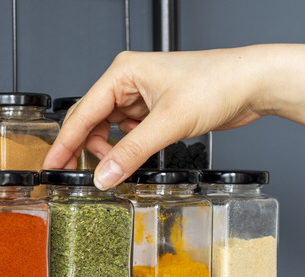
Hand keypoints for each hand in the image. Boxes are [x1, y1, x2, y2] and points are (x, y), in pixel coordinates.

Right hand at [43, 47, 268, 188]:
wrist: (252, 83)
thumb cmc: (216, 83)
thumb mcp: (168, 122)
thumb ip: (132, 152)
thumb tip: (104, 176)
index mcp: (123, 73)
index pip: (82, 112)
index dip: (64, 142)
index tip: (51, 164)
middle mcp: (128, 82)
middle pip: (92, 121)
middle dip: (86, 149)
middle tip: (78, 176)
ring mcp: (143, 96)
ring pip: (111, 130)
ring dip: (111, 151)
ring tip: (118, 168)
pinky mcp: (157, 110)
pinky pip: (130, 134)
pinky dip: (129, 149)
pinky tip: (136, 158)